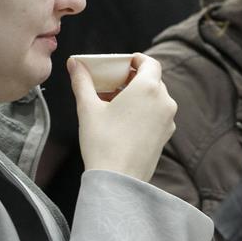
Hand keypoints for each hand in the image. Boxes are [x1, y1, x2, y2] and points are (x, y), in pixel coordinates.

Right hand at [69, 53, 176, 181]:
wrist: (118, 180)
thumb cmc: (103, 142)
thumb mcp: (88, 108)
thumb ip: (82, 81)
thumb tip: (73, 62)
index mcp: (148, 88)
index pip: (150, 63)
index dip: (136, 60)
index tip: (122, 64)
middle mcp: (164, 101)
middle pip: (152, 80)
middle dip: (133, 78)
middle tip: (113, 83)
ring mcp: (168, 120)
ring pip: (155, 98)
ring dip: (138, 96)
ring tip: (115, 104)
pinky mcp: (166, 136)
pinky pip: (157, 115)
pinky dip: (145, 111)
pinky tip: (124, 121)